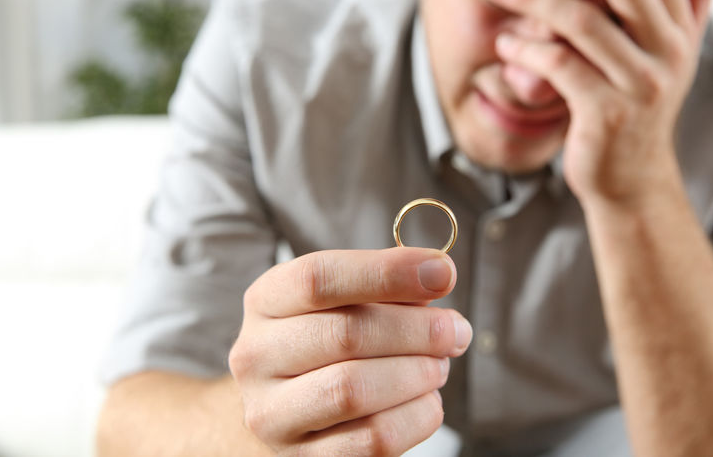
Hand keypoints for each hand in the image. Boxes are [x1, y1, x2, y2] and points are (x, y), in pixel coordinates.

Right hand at [229, 247, 471, 454]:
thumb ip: (385, 288)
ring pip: (354, 389)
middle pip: (345, 334)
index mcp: (266, 301)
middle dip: (418, 330)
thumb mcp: (340, 303)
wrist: (283, 409)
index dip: (387, 272)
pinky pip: (372, 439)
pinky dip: (416, 416)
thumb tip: (438, 277)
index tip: (444, 272)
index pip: (319, 278)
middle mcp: (256, 356)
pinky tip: (427, 400)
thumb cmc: (324, 344)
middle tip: (456, 331)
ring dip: (416, 374)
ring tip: (439, 366)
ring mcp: (271, 413)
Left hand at [485, 0, 712, 206]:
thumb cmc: (635, 110)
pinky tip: (505, 44)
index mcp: (676, 29)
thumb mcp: (670, 59)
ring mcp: (640, 84)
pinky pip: (560, 66)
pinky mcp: (607, 114)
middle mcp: (667, 52)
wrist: (630, 179)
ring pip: (582, 22)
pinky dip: (526, 50)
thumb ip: (690, 8)